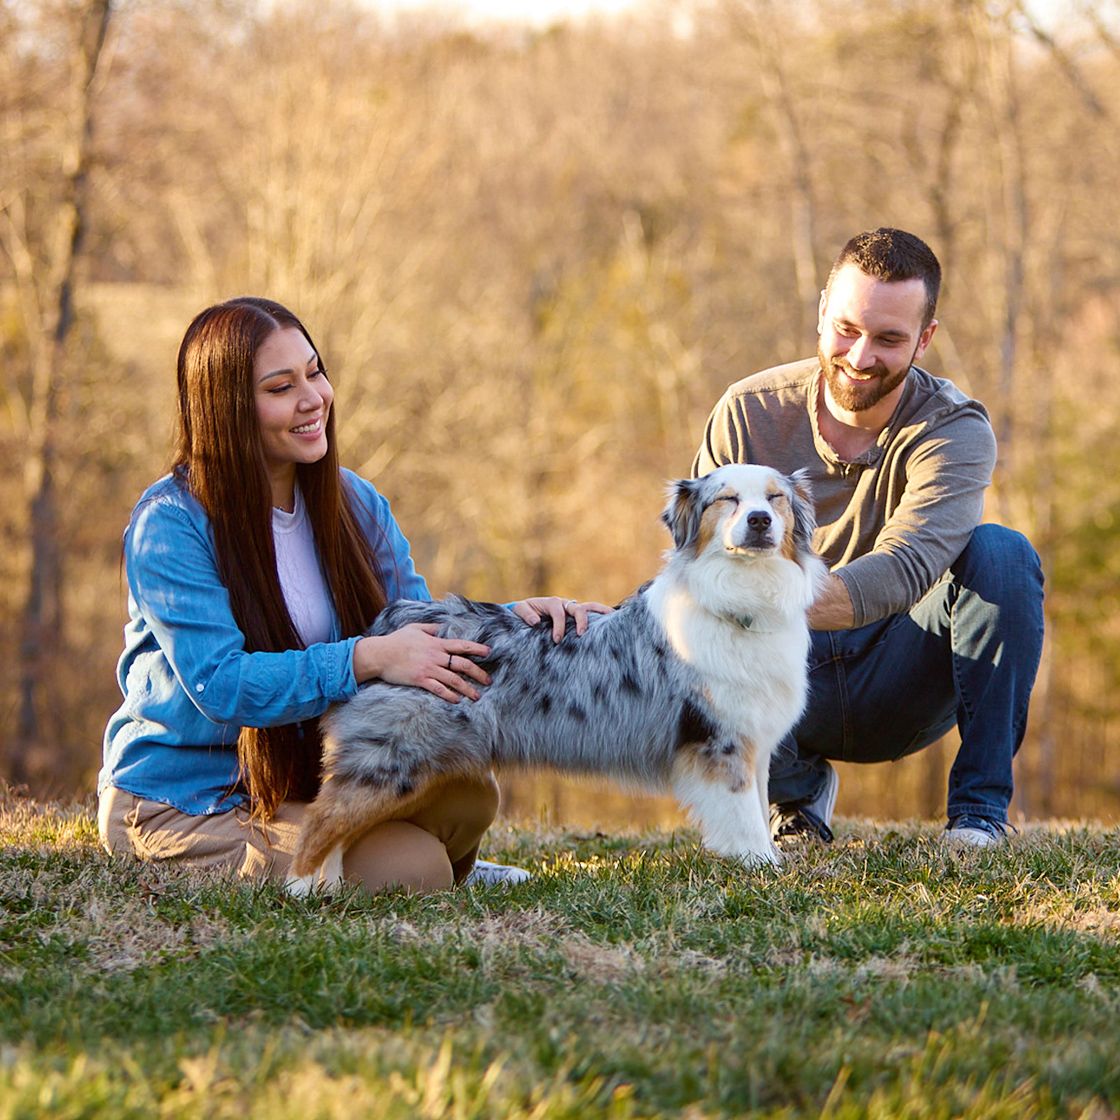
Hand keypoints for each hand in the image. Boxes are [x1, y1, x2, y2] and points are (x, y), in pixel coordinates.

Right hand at [353, 624, 490, 702]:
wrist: (380, 654)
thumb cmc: (396, 640)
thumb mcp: (415, 628)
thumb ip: (431, 628)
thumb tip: (442, 627)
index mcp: (436, 643)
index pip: (461, 645)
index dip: (477, 649)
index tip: (489, 652)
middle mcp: (436, 656)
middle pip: (462, 664)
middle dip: (478, 673)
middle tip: (488, 680)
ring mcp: (429, 668)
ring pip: (454, 680)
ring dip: (467, 688)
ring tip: (477, 696)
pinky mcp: (420, 680)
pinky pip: (439, 689)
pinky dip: (449, 695)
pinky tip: (457, 700)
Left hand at [512, 596, 613, 641]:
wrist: (527, 610)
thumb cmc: (523, 611)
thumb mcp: (519, 610)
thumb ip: (525, 614)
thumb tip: (536, 621)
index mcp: (551, 602)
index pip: (558, 612)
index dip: (559, 626)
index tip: (556, 640)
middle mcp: (565, 604)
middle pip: (578, 608)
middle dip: (581, 620)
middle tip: (581, 634)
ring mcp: (573, 609)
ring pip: (590, 607)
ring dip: (601, 612)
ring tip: (613, 619)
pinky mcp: (577, 616)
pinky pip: (591, 614)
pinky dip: (602, 616)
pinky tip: (612, 623)